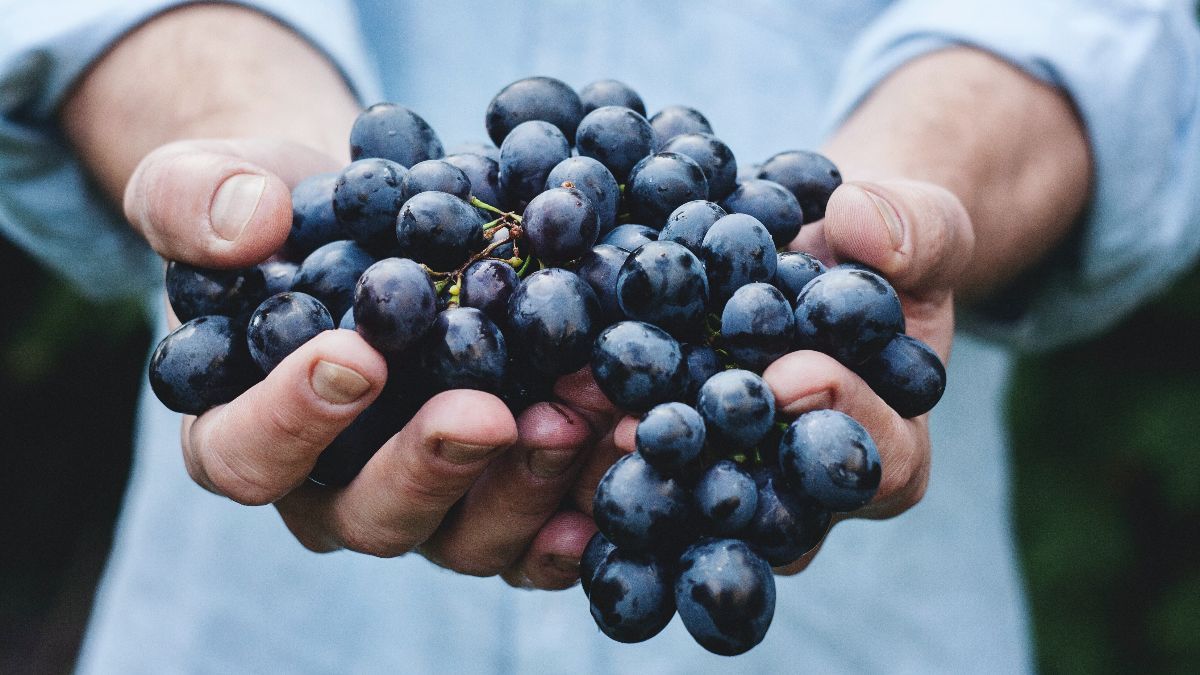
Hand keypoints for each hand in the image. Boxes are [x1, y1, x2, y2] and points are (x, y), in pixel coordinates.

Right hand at [129, 137, 602, 587]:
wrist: (370, 220)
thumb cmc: (278, 212)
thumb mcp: (208, 184)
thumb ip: (195, 200)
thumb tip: (247, 224)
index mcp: (242, 433)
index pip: (246, 455)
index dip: (292, 420)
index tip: (355, 356)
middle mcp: (332, 490)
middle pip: (372, 515)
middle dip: (433, 466)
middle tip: (488, 413)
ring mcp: (426, 502)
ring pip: (468, 535)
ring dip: (530, 484)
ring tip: (583, 415)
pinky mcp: (498, 494)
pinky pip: (540, 532)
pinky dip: (586, 504)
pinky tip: (627, 457)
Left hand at [559, 177, 974, 575]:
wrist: (810, 255)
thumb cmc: (877, 252)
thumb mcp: (919, 227)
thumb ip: (914, 230)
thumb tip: (862, 223)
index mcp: (887, 450)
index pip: (878, 461)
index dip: (841, 419)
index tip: (793, 373)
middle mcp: (804, 493)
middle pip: (766, 509)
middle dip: (709, 465)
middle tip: (649, 427)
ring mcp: (730, 486)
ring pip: (685, 505)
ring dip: (627, 467)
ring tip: (575, 417)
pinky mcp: (668, 463)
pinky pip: (630, 471)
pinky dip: (582, 445)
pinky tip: (538, 409)